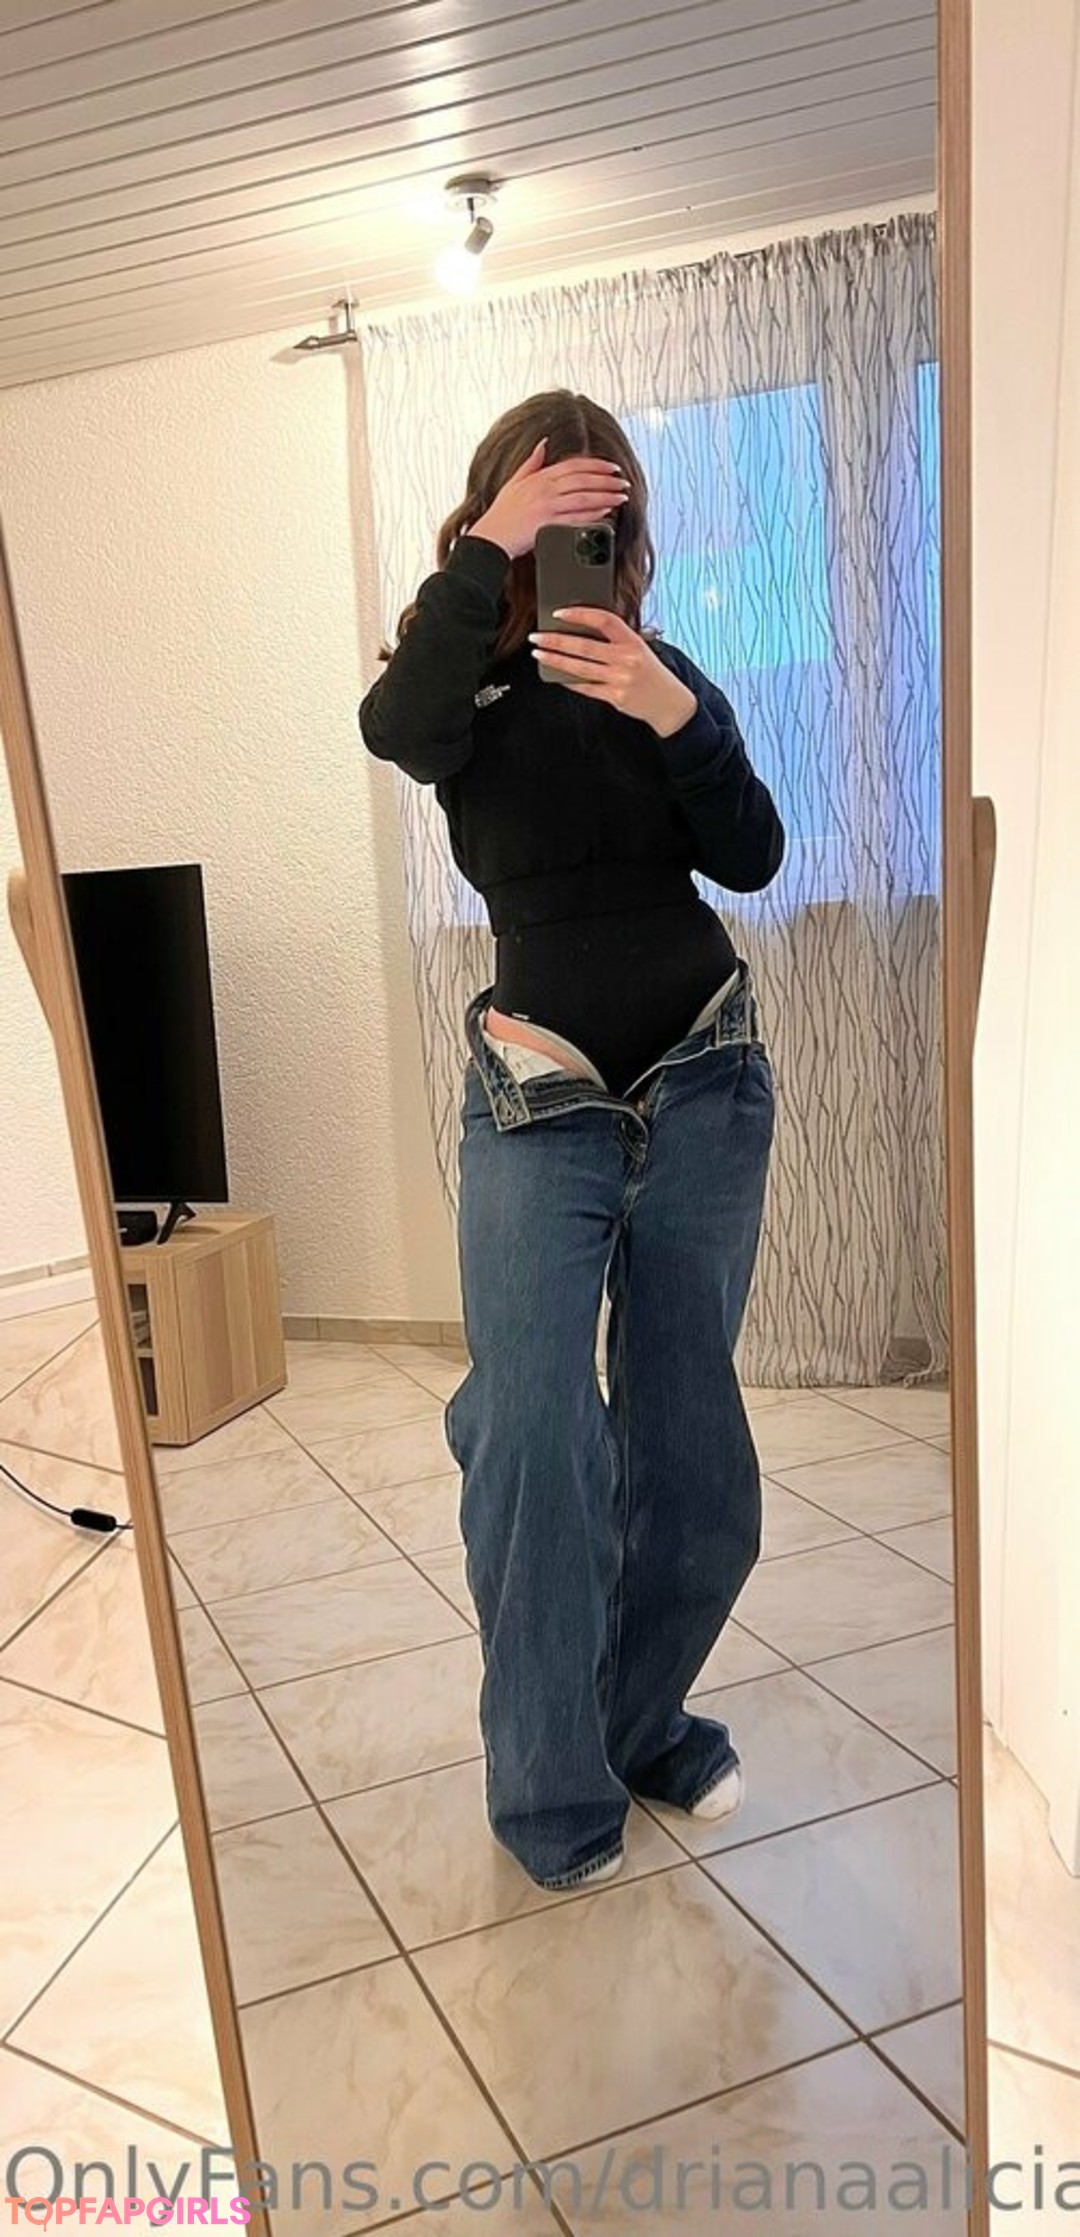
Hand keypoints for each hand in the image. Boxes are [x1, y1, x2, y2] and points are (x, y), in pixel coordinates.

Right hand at [469, 438, 629, 560]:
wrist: (491, 537)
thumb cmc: (502, 513)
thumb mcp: (514, 481)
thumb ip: (532, 462)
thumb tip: (543, 443)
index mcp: (540, 477)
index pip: (574, 466)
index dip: (596, 465)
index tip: (612, 468)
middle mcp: (545, 489)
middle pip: (583, 480)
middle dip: (607, 480)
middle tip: (623, 482)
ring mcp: (547, 507)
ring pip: (583, 498)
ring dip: (605, 496)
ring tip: (621, 497)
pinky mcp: (547, 524)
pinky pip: (575, 518)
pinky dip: (592, 514)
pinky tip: (605, 512)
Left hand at [528, 609, 698, 735]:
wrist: (669, 702)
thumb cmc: (650, 672)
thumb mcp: (640, 648)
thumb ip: (616, 639)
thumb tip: (580, 630)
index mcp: (633, 641)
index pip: (604, 620)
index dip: (580, 614)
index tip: (560, 613)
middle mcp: (627, 659)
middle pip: (584, 647)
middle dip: (556, 641)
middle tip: (537, 637)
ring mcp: (620, 679)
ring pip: (580, 668)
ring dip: (556, 661)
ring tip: (539, 654)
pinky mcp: (615, 697)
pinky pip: (586, 688)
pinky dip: (569, 681)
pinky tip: (557, 675)